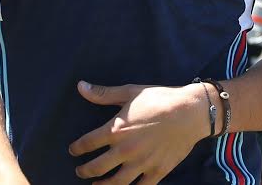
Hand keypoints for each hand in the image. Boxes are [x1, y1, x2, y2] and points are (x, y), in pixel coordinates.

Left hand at [68, 81, 204, 184]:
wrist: (189, 112)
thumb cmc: (158, 99)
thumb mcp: (128, 92)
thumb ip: (103, 94)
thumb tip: (80, 87)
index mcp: (116, 130)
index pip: (88, 143)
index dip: (77, 148)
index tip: (72, 151)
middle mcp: (126, 150)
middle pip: (98, 167)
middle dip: (85, 171)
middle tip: (80, 171)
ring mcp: (142, 163)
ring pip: (117, 183)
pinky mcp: (158, 171)